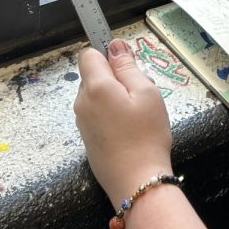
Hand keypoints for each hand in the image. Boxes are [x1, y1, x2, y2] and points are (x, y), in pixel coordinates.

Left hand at [74, 40, 172, 207]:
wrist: (137, 183)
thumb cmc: (146, 135)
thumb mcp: (146, 93)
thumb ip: (128, 66)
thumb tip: (114, 45)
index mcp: (95, 87)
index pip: (88, 54)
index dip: (107, 54)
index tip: (127, 65)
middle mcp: (82, 102)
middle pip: (94, 75)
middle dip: (115, 77)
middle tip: (141, 94)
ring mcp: (82, 122)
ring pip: (97, 95)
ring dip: (115, 97)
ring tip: (138, 115)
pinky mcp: (87, 138)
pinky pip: (97, 113)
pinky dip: (111, 114)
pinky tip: (129, 130)